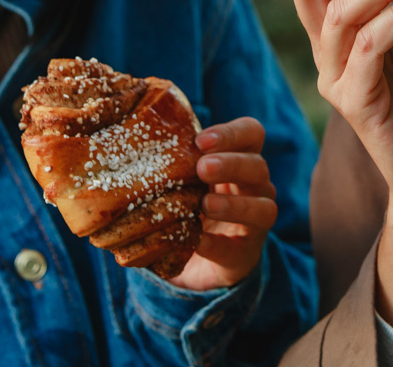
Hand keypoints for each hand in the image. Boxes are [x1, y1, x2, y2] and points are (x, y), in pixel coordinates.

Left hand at [168, 116, 277, 291]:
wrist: (197, 258)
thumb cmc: (190, 201)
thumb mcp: (185, 177)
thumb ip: (174, 159)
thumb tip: (129, 139)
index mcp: (242, 158)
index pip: (251, 134)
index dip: (231, 134)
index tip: (201, 140)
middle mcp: (256, 186)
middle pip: (258, 166)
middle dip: (231, 164)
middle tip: (202, 167)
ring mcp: (256, 221)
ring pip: (262, 207)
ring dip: (234, 204)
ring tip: (205, 204)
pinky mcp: (246, 253)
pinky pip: (237, 248)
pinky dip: (216, 244)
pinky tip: (197, 241)